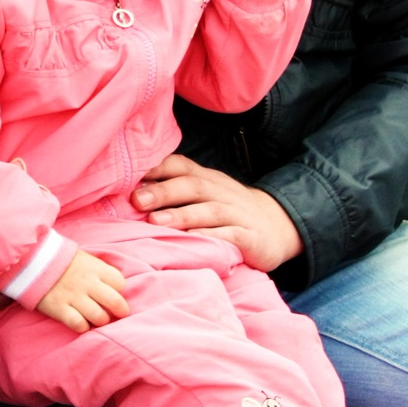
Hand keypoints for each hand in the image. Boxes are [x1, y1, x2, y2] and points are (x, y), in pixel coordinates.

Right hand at [36, 248, 128, 333]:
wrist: (30, 261)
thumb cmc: (62, 262)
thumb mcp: (84, 259)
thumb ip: (100, 271)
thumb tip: (115, 287)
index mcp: (95, 268)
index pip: (119, 283)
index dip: (118, 290)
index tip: (111, 293)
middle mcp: (87, 282)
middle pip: (115, 302)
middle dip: (119, 311)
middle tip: (114, 314)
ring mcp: (73, 296)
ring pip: (99, 317)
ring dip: (100, 320)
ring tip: (95, 318)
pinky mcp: (59, 308)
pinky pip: (79, 325)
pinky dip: (83, 326)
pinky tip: (80, 322)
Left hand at [133, 155, 302, 270]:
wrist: (278, 227)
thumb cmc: (229, 211)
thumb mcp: (206, 194)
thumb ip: (176, 189)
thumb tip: (131, 191)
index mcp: (208, 179)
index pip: (182, 166)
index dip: (157, 168)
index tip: (130, 176)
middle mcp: (222, 192)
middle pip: (193, 186)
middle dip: (163, 191)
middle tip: (136, 200)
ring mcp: (238, 214)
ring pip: (209, 210)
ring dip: (181, 215)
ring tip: (155, 222)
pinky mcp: (250, 237)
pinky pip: (230, 235)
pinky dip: (211, 236)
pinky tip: (192, 240)